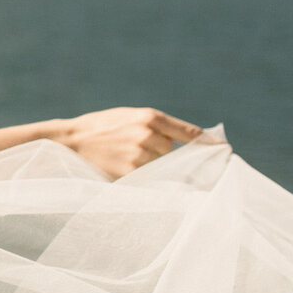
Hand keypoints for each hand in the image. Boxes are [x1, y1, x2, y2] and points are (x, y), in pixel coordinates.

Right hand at [54, 107, 202, 178]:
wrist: (69, 141)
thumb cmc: (100, 127)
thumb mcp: (129, 116)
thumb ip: (156, 125)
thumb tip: (182, 142)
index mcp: (150, 116)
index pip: (189, 132)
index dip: (208, 142)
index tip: (223, 149)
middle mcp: (149, 134)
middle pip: (171, 150)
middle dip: (158, 151)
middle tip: (132, 146)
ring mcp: (140, 155)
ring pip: (159, 164)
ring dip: (147, 162)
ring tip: (122, 154)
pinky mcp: (130, 172)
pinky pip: (147, 176)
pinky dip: (139, 173)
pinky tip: (120, 164)